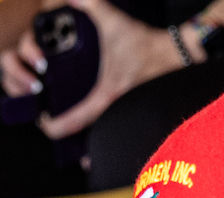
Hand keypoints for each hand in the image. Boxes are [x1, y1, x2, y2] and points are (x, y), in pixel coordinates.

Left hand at [13, 0, 185, 140]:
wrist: (180, 56)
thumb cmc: (148, 45)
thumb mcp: (115, 24)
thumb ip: (90, 6)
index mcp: (107, 95)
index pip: (73, 122)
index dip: (52, 127)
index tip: (42, 122)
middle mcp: (116, 113)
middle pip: (84, 139)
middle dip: (67, 139)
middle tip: (52, 129)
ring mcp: (127, 118)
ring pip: (102, 143)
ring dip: (87, 149)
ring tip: (75, 151)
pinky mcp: (135, 116)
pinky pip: (117, 138)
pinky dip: (107, 147)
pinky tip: (98, 156)